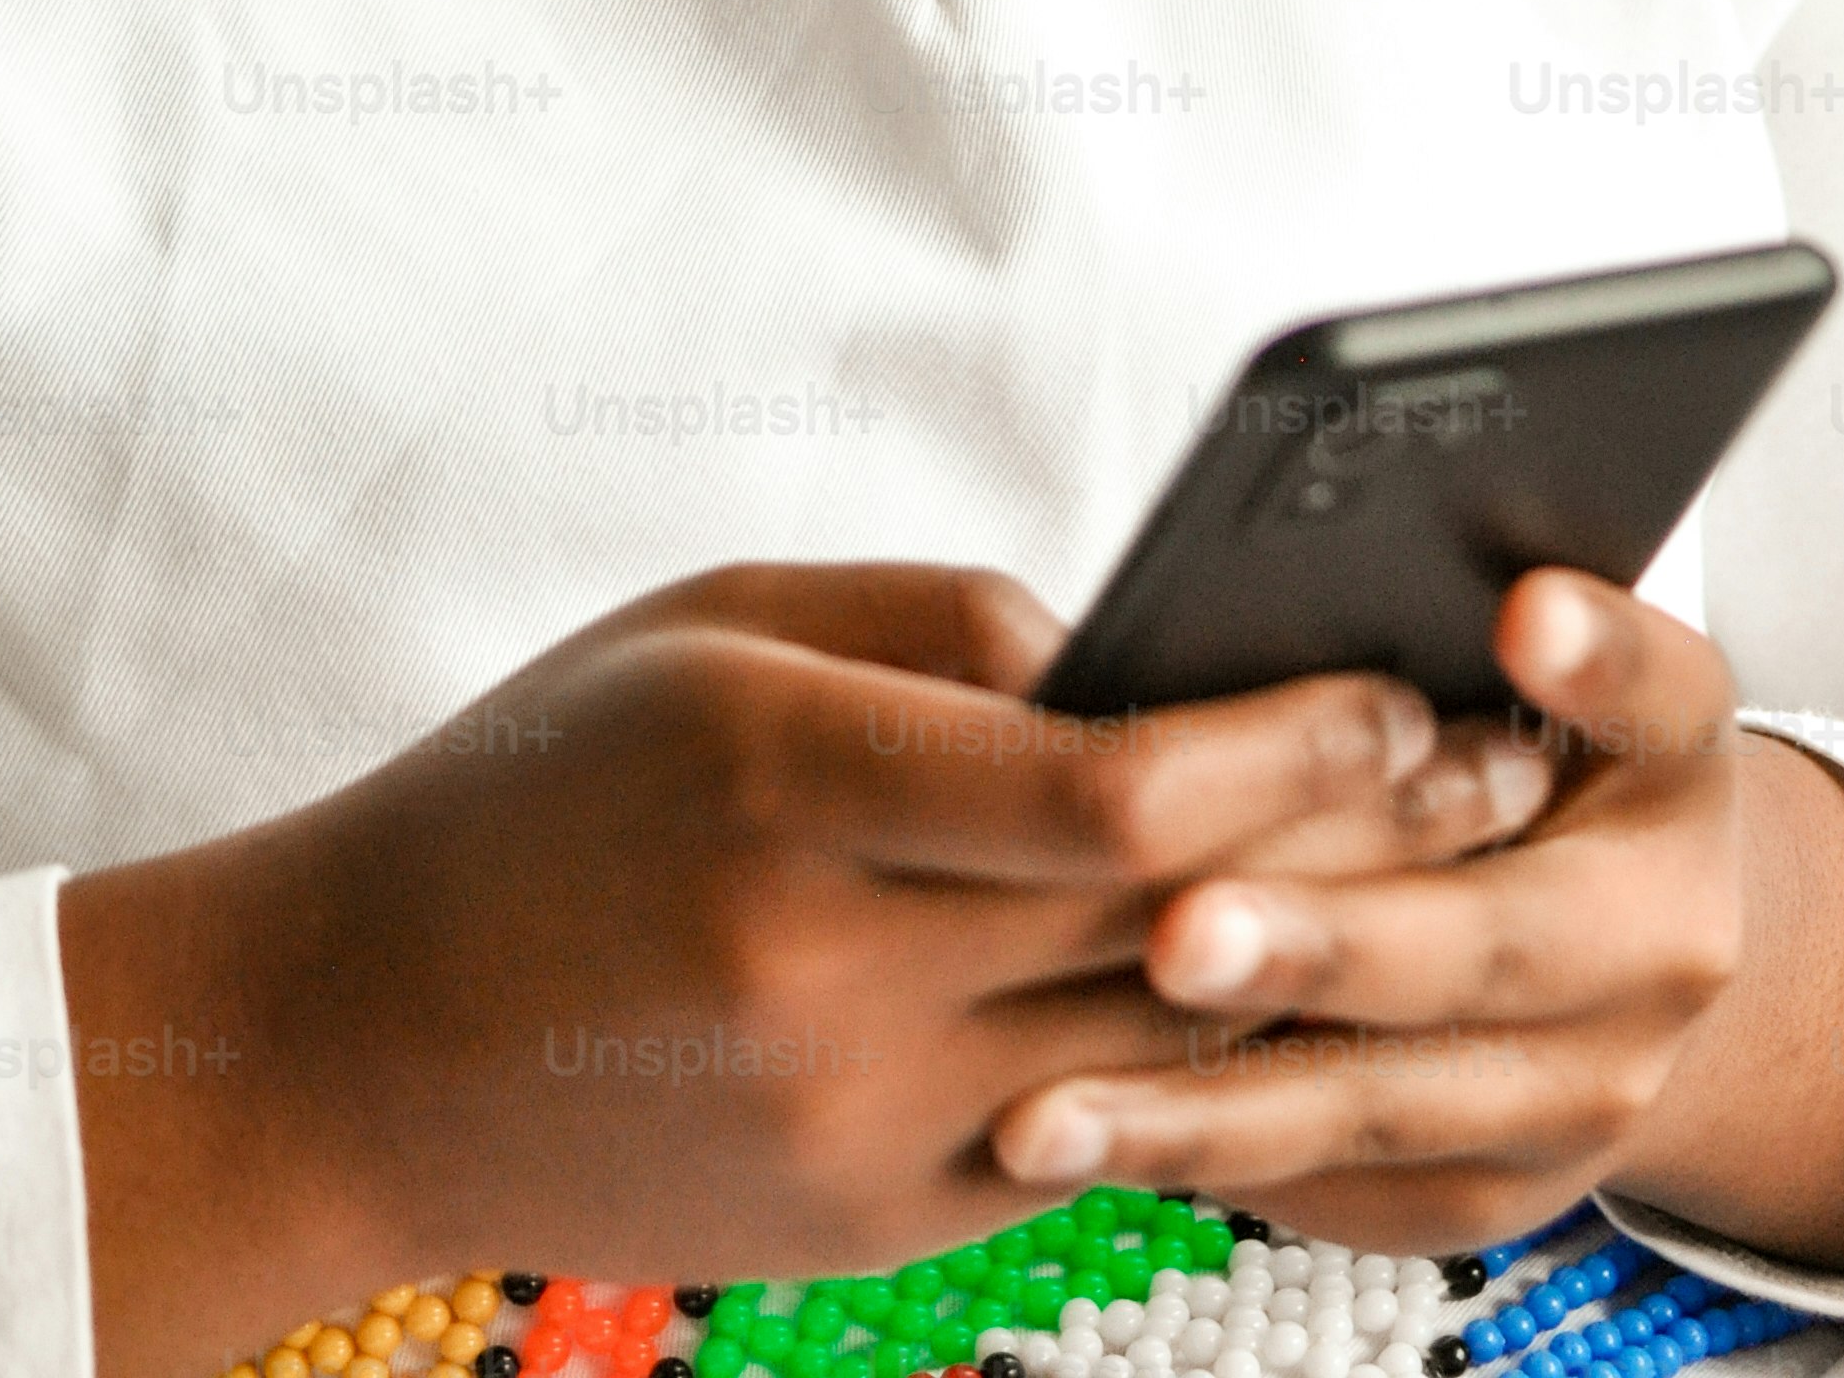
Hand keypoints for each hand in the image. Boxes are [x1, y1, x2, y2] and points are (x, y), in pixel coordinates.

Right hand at [57, 561, 1547, 1377]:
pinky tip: (1272, 988)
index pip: (1106, 780)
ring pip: (1163, 1045)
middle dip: (1354, 836)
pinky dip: (1193, 1058)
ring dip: (1312, 958)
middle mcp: (830, 962)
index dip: (1283, 735)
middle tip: (1483, 769)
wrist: (360, 1043)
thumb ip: (931, 622)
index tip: (1390, 683)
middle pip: (1169, 914)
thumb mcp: (707, 626)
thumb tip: (1132, 649)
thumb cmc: (534, 789)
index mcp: (782, 771)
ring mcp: (856, 1117)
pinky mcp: (875, 1221)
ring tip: (1429, 876)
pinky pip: (1093, 1133)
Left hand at [995, 571, 1739, 1253]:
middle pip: (1486, 941)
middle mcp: (1661, 947)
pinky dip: (1201, 1163)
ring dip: (1208, 1108)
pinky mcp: (1496, 1187)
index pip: (1656, 695)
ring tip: (1046, 1109)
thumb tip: (1401, 545)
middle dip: (1320, 944)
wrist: (1625, 945)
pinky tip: (1070, 1139)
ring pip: (1387, 1101)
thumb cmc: (1529, 742)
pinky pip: (1340, 1183)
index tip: (1522, 611)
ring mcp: (1586, 1091)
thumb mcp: (1538, 640)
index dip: (1596, 655)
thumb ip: (1481, 591)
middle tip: (1175, 933)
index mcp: (1673, 770)